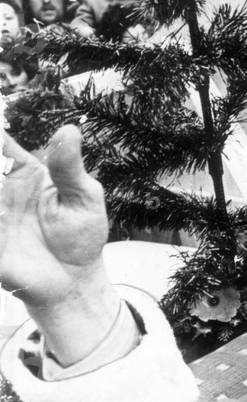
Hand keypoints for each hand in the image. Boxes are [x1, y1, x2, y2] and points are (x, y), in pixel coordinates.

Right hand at [0, 126, 118, 363]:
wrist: (76, 278)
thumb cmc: (81, 232)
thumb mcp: (84, 197)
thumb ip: (70, 167)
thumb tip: (69, 129)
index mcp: (24, 173)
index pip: (2, 146)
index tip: (0, 123)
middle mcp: (2, 191)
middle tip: (4, 171)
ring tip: (5, 204)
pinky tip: (3, 218)